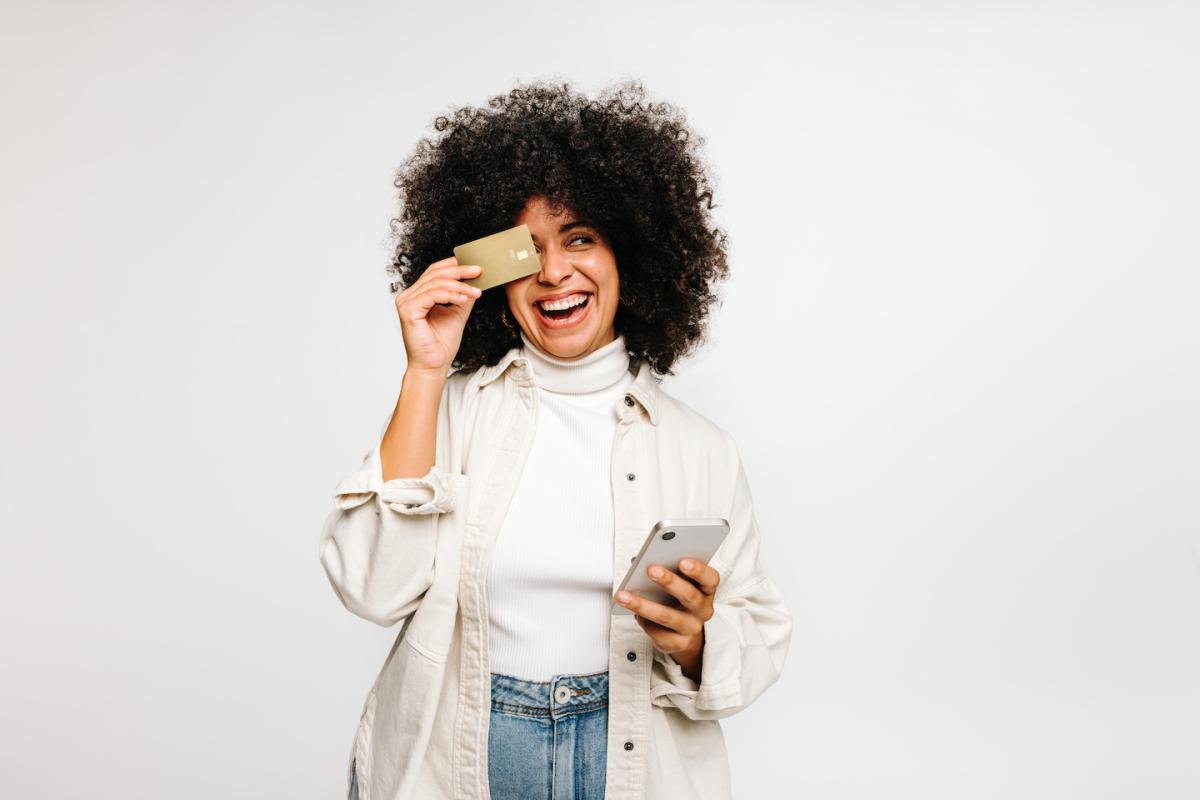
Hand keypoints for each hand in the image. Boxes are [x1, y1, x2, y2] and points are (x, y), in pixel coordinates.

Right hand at [394, 256, 483, 373]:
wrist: (433, 366)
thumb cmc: (441, 344)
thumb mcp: (457, 314)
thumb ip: (462, 297)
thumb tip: (475, 280)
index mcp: (417, 295)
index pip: (434, 271)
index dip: (454, 265)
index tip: (475, 267)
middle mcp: (408, 296)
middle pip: (435, 274)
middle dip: (460, 271)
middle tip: (479, 271)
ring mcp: (406, 302)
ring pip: (435, 283)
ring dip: (459, 285)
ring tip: (476, 291)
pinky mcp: (409, 311)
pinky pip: (432, 295)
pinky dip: (450, 294)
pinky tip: (464, 298)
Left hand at [615, 559, 720, 682]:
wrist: (686, 633)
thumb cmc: (678, 600)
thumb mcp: (680, 583)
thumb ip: (668, 571)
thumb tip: (641, 562)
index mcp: (706, 590)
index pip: (710, 579)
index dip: (698, 570)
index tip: (682, 561)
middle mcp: (703, 610)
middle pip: (689, 595)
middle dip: (669, 582)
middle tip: (650, 570)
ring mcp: (692, 628)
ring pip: (667, 616)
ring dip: (643, 605)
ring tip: (623, 595)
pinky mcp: (679, 643)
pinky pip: (658, 633)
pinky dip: (643, 622)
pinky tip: (634, 614)